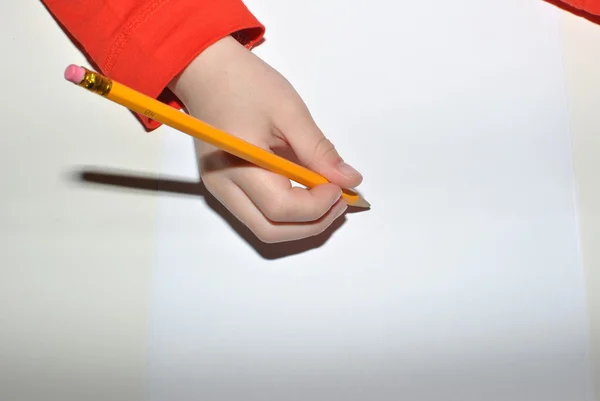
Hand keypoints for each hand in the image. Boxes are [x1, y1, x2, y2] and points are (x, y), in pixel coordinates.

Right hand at [168, 36, 362, 242]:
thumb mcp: (289, 111)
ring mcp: (220, 189)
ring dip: (299, 223)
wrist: (204, 70)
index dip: (317, 206)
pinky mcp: (223, 186)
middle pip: (271, 230)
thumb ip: (319, 151)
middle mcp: (223, 186)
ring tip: (325, 198)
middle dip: (312, 224)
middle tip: (339, 201)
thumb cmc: (244, 83)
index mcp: (237, 165)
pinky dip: (286, 213)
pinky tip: (305, 193)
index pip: (281, 208)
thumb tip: (349, 179)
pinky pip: (258, 213)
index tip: (340, 187)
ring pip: (264, 227)